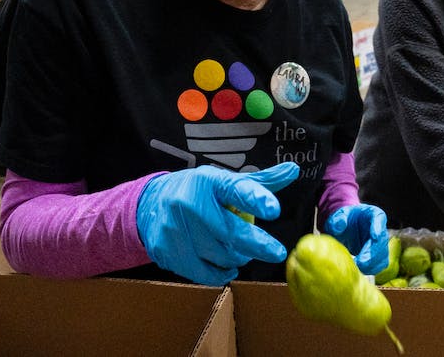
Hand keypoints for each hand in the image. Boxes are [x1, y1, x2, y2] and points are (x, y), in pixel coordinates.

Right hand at [137, 162, 299, 285]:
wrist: (150, 204)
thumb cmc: (198, 192)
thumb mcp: (226, 182)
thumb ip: (260, 182)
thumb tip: (293, 170)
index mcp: (209, 181)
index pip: (236, 190)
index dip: (256, 199)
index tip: (274, 209)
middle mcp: (190, 202)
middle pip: (230, 231)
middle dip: (257, 244)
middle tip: (276, 252)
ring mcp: (175, 228)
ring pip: (218, 255)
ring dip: (237, 258)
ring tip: (242, 253)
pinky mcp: (166, 250)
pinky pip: (202, 272)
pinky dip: (219, 273)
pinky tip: (226, 266)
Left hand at [323, 204, 388, 274]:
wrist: (345, 227)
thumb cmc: (343, 219)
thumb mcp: (337, 216)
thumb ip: (338, 219)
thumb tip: (340, 225)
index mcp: (373, 214)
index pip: (379, 218)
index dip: (378, 228)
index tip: (375, 237)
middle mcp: (380, 228)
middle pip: (382, 241)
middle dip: (372, 254)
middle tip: (361, 263)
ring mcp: (380, 243)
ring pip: (383, 255)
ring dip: (372, 264)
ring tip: (358, 268)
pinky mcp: (378, 255)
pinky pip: (380, 264)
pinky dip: (371, 269)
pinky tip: (360, 270)